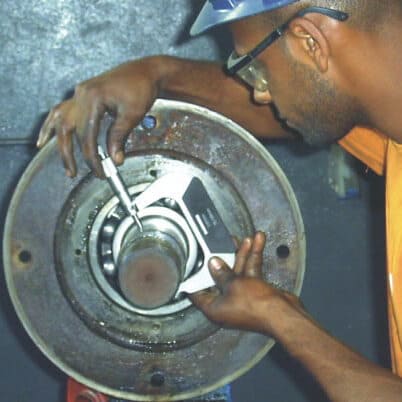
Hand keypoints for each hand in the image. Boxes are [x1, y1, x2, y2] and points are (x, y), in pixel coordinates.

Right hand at [37, 58, 159, 176]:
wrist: (145, 72)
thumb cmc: (141, 88)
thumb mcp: (132, 115)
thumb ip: (119, 137)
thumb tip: (114, 159)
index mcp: (93, 97)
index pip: (87, 135)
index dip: (91, 156)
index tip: (99, 171)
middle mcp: (81, 94)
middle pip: (68, 129)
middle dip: (70, 154)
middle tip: (74, 173)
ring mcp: (79, 94)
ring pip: (60, 121)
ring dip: (59, 143)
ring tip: (62, 162)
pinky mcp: (82, 96)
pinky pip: (61, 111)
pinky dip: (52, 126)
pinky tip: (45, 139)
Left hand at [190, 231, 302, 334]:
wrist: (283, 314)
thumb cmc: (258, 308)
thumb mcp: (233, 284)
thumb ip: (221, 272)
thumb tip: (213, 264)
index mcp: (214, 308)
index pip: (197, 292)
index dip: (194, 277)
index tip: (193, 264)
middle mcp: (226, 304)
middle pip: (220, 277)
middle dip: (224, 258)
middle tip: (222, 244)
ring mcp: (241, 297)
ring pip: (238, 271)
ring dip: (242, 254)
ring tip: (244, 239)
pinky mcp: (255, 292)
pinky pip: (250, 272)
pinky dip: (254, 258)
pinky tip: (257, 243)